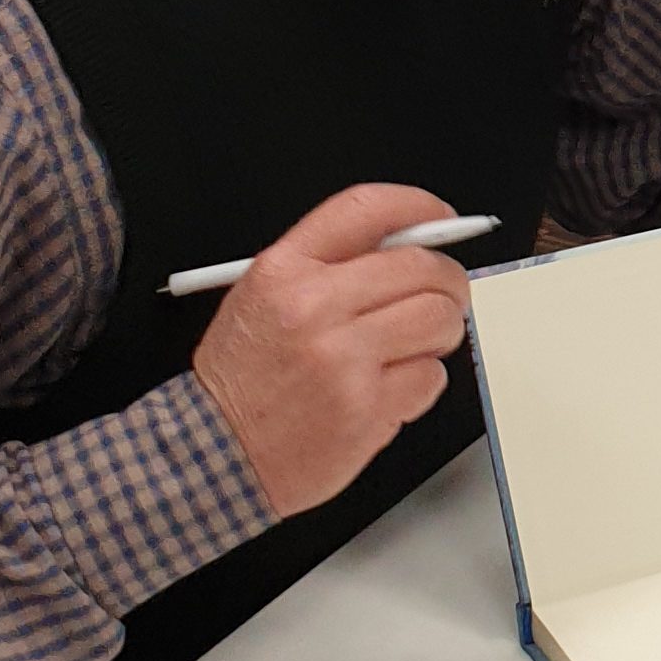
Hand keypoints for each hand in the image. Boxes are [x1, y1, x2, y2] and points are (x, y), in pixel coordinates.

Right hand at [191, 185, 475, 517]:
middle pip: (422, 267)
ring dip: (439, 333)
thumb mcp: (260, 298)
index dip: (418, 207)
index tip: (441, 218)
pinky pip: (431, 377)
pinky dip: (421, 383)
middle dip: (446, 282)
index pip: (367, 210)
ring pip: (439, 320)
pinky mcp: (367, 409)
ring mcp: (343, 360)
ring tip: (410, 348)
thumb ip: (326, 265)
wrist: (214, 454)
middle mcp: (314, 307)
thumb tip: (405, 245)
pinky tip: (387, 390)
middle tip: (442, 297)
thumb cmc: (241, 380)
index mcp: (284, 271)